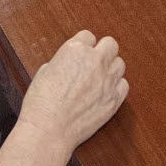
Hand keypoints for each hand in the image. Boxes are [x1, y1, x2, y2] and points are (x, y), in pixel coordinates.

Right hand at [17, 30, 127, 153]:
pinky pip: (124, 85)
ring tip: (100, 79)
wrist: (49, 129)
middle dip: (102, 51)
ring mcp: (107, 80)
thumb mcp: (46, 71)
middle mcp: (95, 61)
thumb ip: (63, 62)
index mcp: (76, 50)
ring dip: (111, 68)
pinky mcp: (114, 99)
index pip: (88, 36)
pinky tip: (106, 92)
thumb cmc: (41, 102)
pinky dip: (116, 87)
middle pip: (110, 44)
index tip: (81, 54)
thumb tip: (69, 65)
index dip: (83, 46)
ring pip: (120, 64)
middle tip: (94, 63)